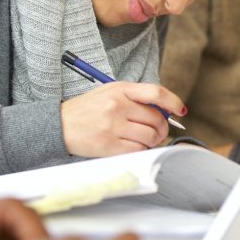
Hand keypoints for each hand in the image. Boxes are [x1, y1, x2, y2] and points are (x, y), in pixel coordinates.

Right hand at [61, 81, 184, 156]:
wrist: (58, 125)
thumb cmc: (87, 109)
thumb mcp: (109, 93)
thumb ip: (134, 98)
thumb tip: (163, 110)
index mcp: (120, 89)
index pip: (156, 93)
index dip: (173, 102)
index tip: (180, 110)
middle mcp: (117, 106)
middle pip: (156, 118)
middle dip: (162, 128)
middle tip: (159, 132)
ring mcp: (113, 126)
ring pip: (150, 136)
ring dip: (154, 141)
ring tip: (147, 140)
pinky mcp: (108, 145)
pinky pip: (138, 150)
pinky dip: (142, 150)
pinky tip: (136, 147)